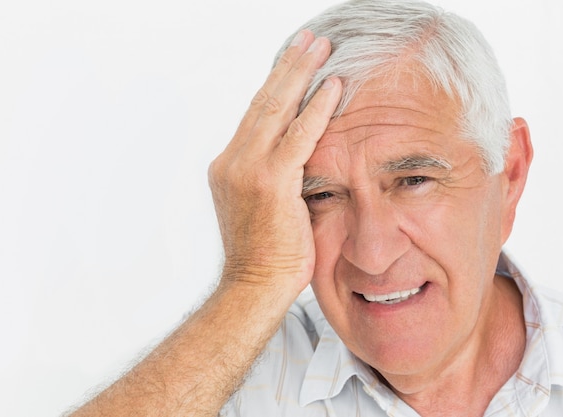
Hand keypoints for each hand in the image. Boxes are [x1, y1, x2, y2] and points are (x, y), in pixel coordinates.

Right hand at [208, 31, 341, 297]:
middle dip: (288, 66)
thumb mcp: (260, 206)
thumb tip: (297, 156)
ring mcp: (247, 170)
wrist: (253, 286)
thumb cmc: (263, 253)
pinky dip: (316, 109)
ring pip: (276, 109)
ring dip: (300, 74)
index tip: (292, 62)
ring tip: (320, 47)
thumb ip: (272, 175)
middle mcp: (232, 161)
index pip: (255, 116)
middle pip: (262, 101)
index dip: (276, 85)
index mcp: (229, 166)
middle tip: (307, 40)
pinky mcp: (271, 183)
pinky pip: (298, 136)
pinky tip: (333, 86)